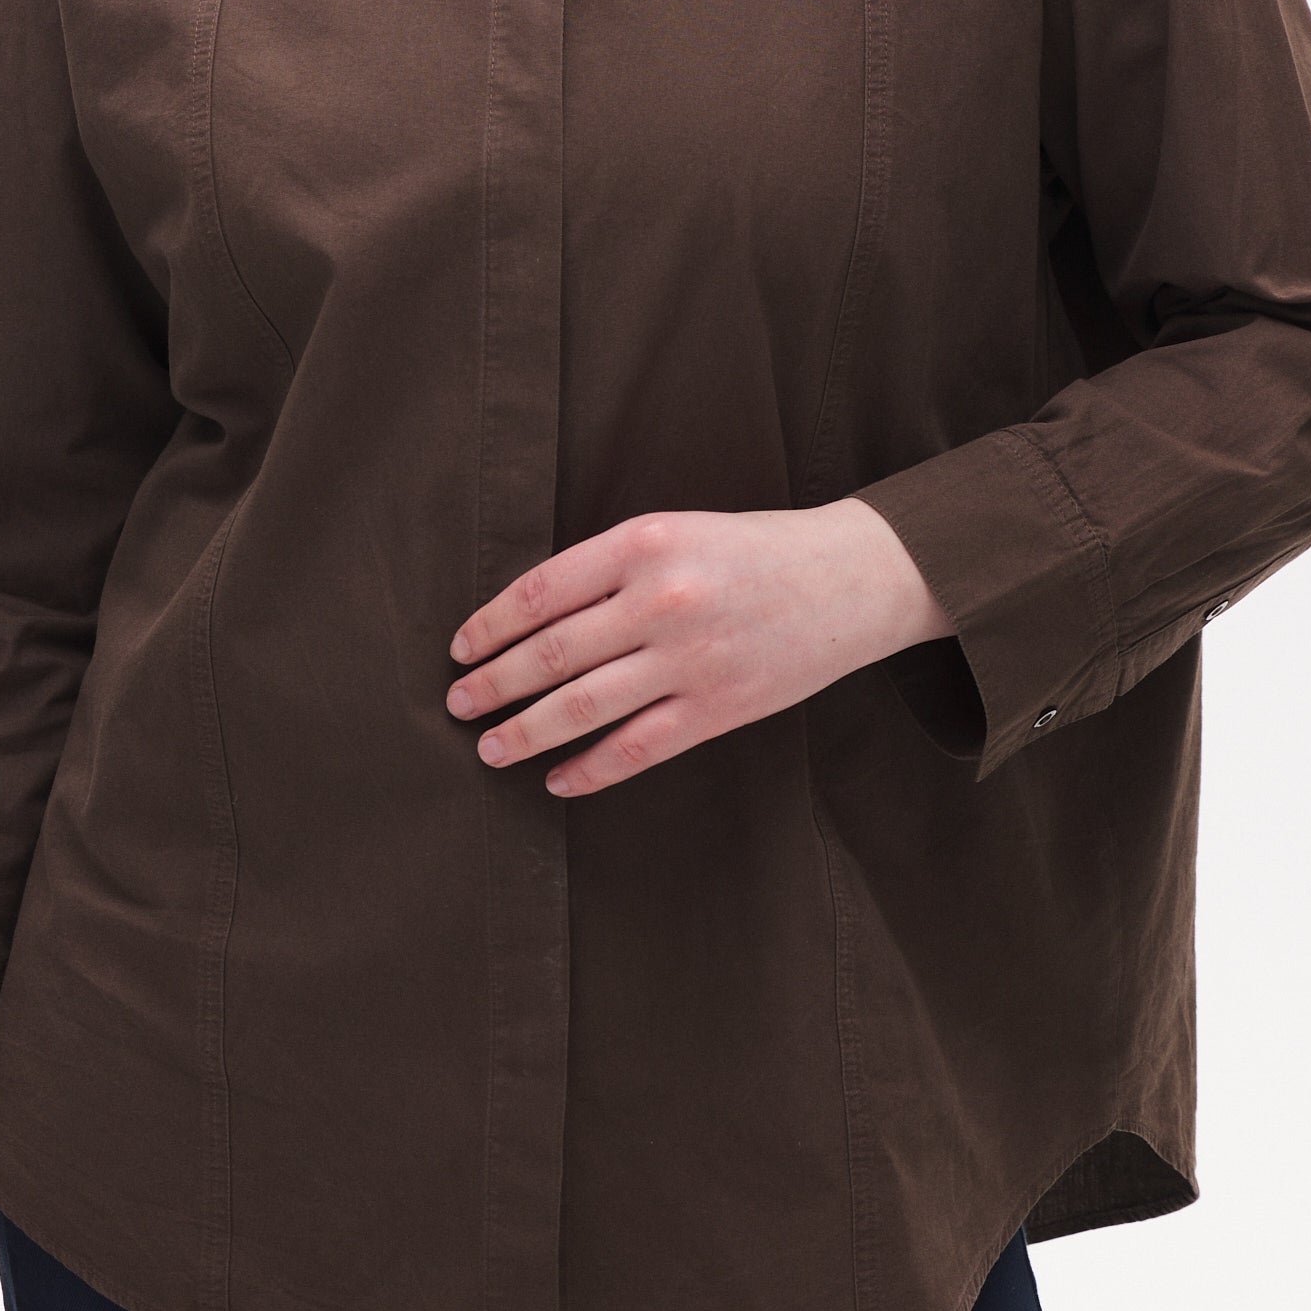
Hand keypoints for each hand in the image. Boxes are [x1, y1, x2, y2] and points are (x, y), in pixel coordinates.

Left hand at [446, 496, 951, 796]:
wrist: (854, 577)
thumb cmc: (755, 550)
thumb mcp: (677, 531)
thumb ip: (609, 569)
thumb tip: (529, 620)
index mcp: (645, 543)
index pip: (540, 592)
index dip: (490, 626)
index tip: (461, 647)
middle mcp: (663, 599)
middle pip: (551, 654)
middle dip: (493, 684)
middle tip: (457, 703)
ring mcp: (692, 659)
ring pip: (582, 707)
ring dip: (524, 732)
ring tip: (489, 748)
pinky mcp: (721, 707)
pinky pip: (637, 748)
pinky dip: (589, 770)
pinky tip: (558, 778)